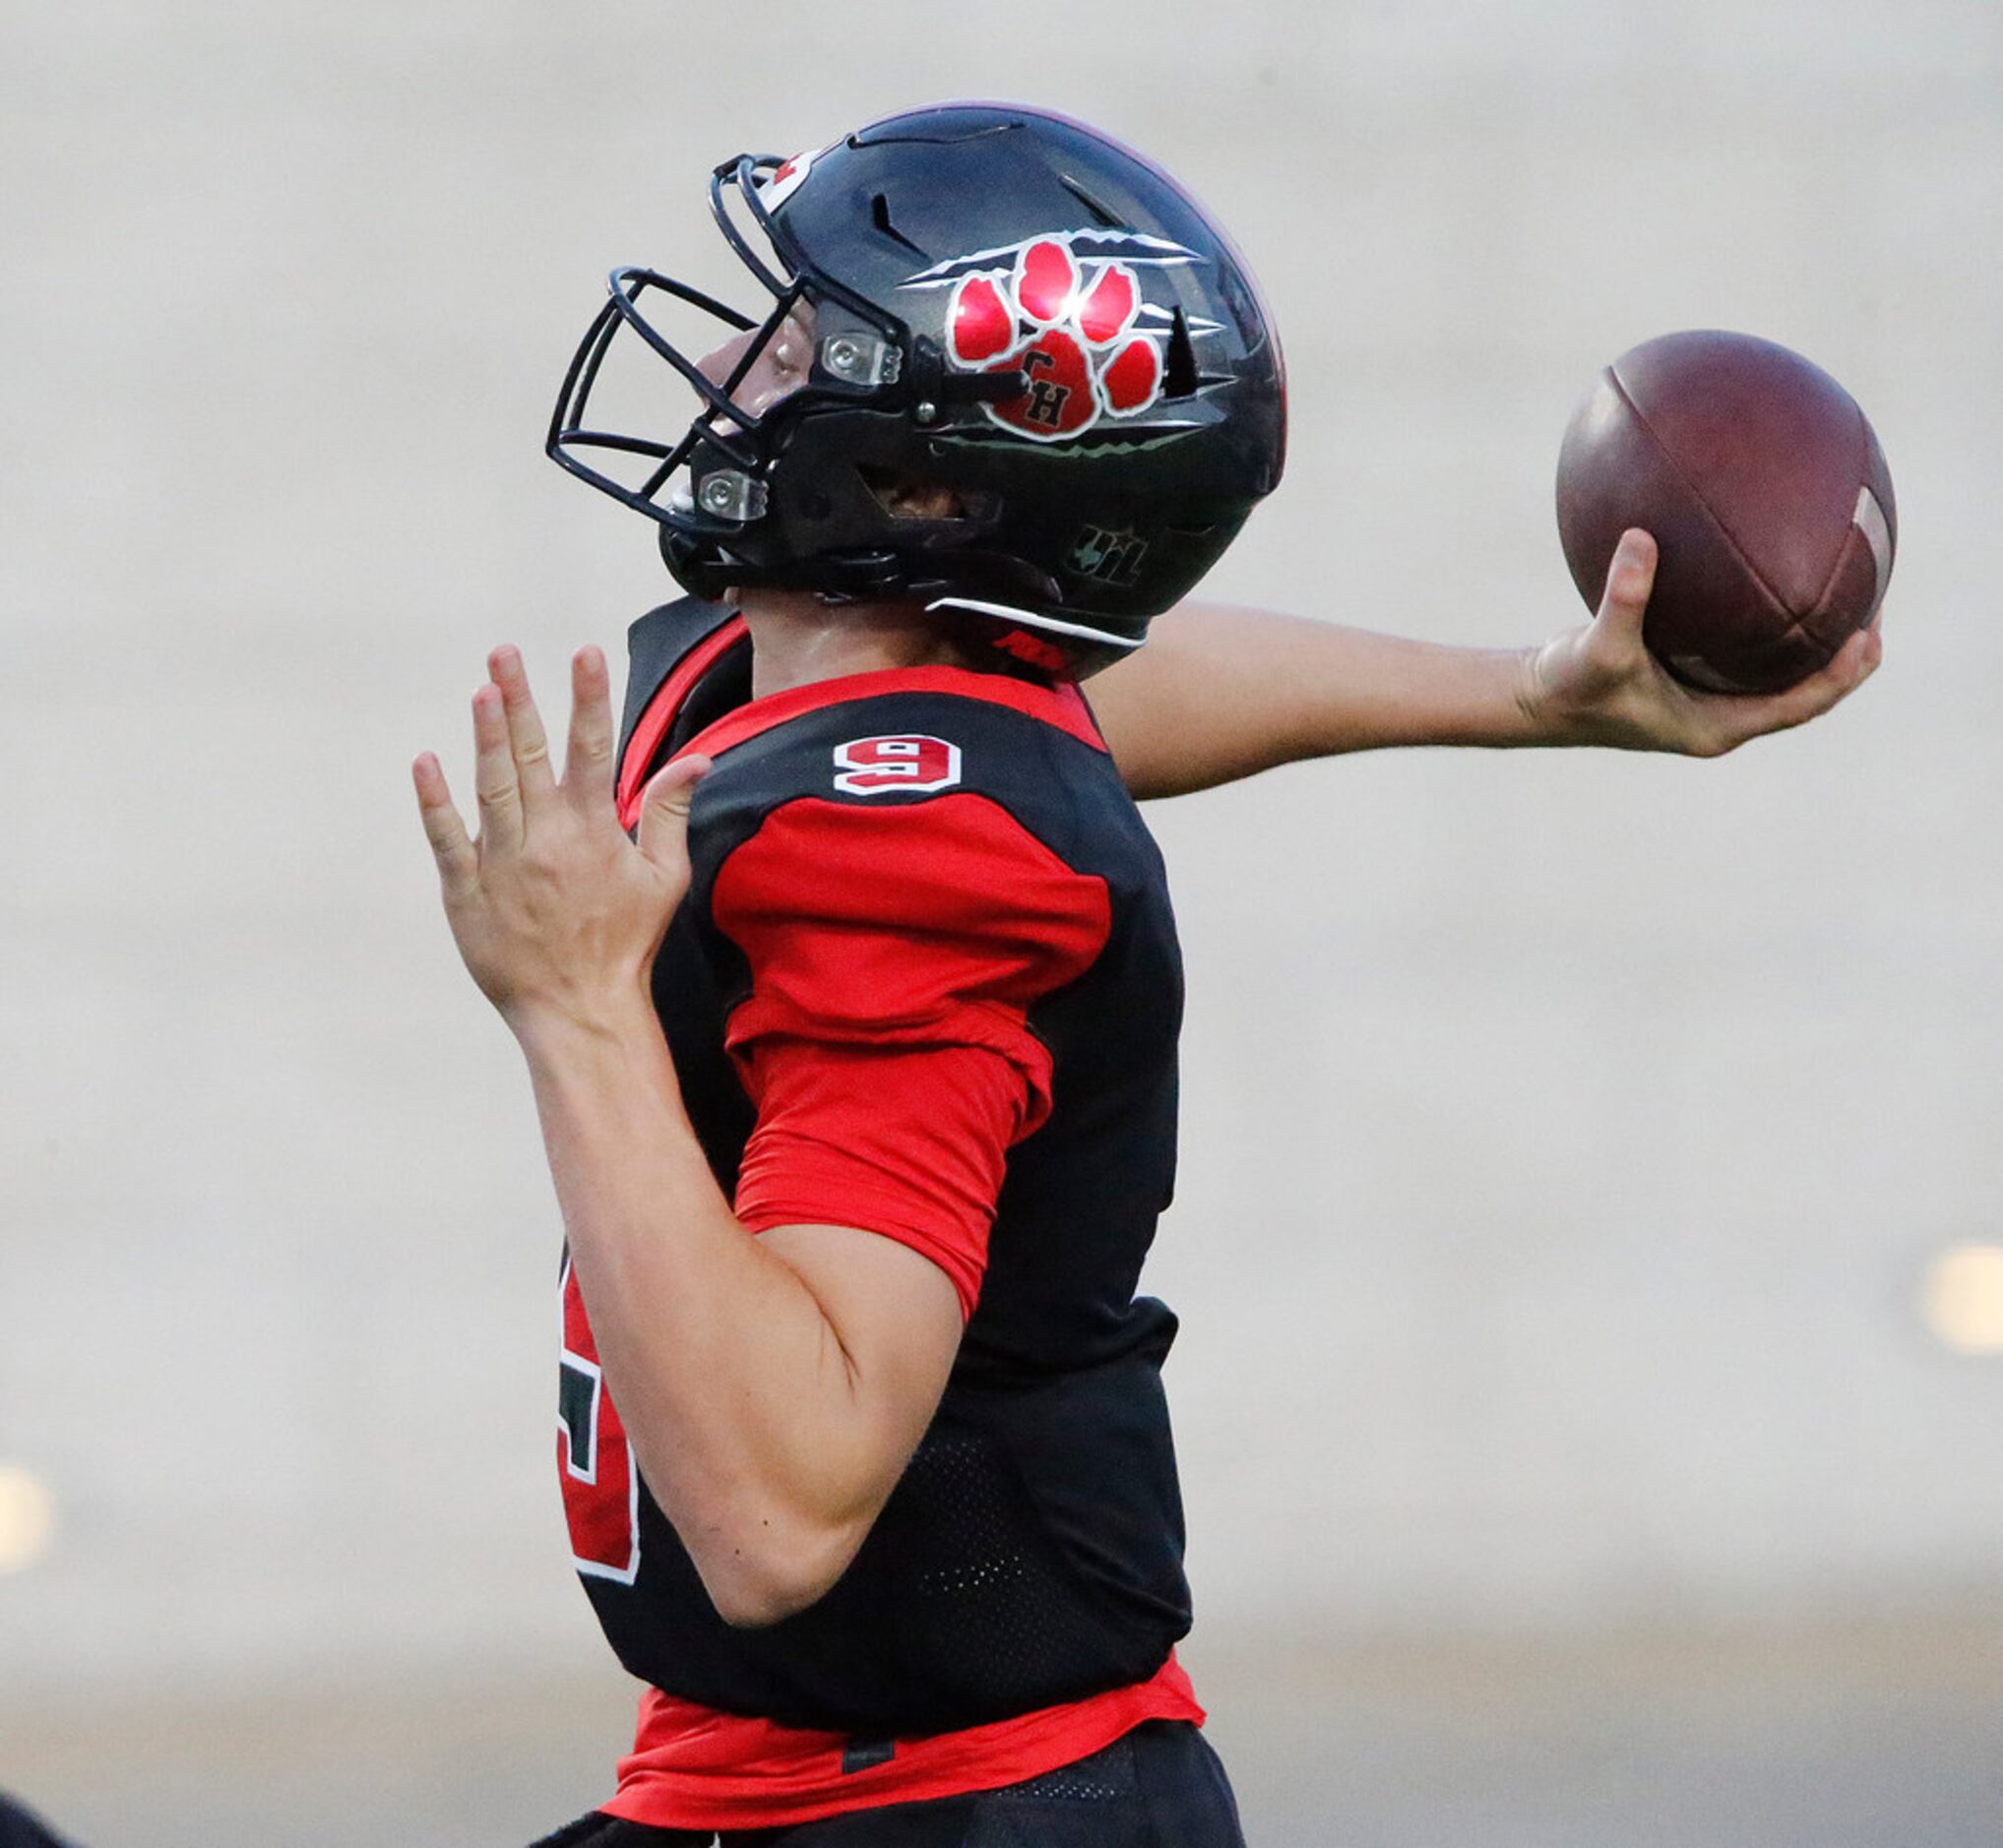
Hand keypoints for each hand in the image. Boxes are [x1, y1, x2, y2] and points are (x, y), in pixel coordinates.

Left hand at [413, 644, 708, 1033]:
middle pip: (532, 755)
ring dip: (485, 736)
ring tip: (481, 689)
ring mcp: (503, 863)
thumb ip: (670, 812)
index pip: (593, 748)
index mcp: (593, 830)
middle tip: (504, 651)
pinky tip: (426, 761)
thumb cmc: (626, 944)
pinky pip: (446, 838)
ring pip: (491, 786)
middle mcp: (547, 838)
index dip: (589, 697)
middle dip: (519, 698)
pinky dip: (434, 800)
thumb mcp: (664, 878)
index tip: (584, 652)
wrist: (580, 1009)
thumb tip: (697, 760)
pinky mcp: (467, 892)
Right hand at [1519, 529, 1883, 755]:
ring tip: (1843, 591)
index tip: (1869, 636)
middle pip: (1803, 691)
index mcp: (1715, 726)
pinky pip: (1745, 650)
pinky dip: (1766, 621)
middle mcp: (1720, 715)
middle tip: (1875, 607)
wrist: (1535, 700)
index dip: (1840, 676)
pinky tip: (1771, 573)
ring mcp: (1707, 697)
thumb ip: (1624, 598)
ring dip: (1813, 640)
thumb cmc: (1569, 687)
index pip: (1799, 707)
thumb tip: (1639, 536)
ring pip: (1777, 672)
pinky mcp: (1691, 677)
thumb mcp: (1597, 648)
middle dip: (1843, 656)